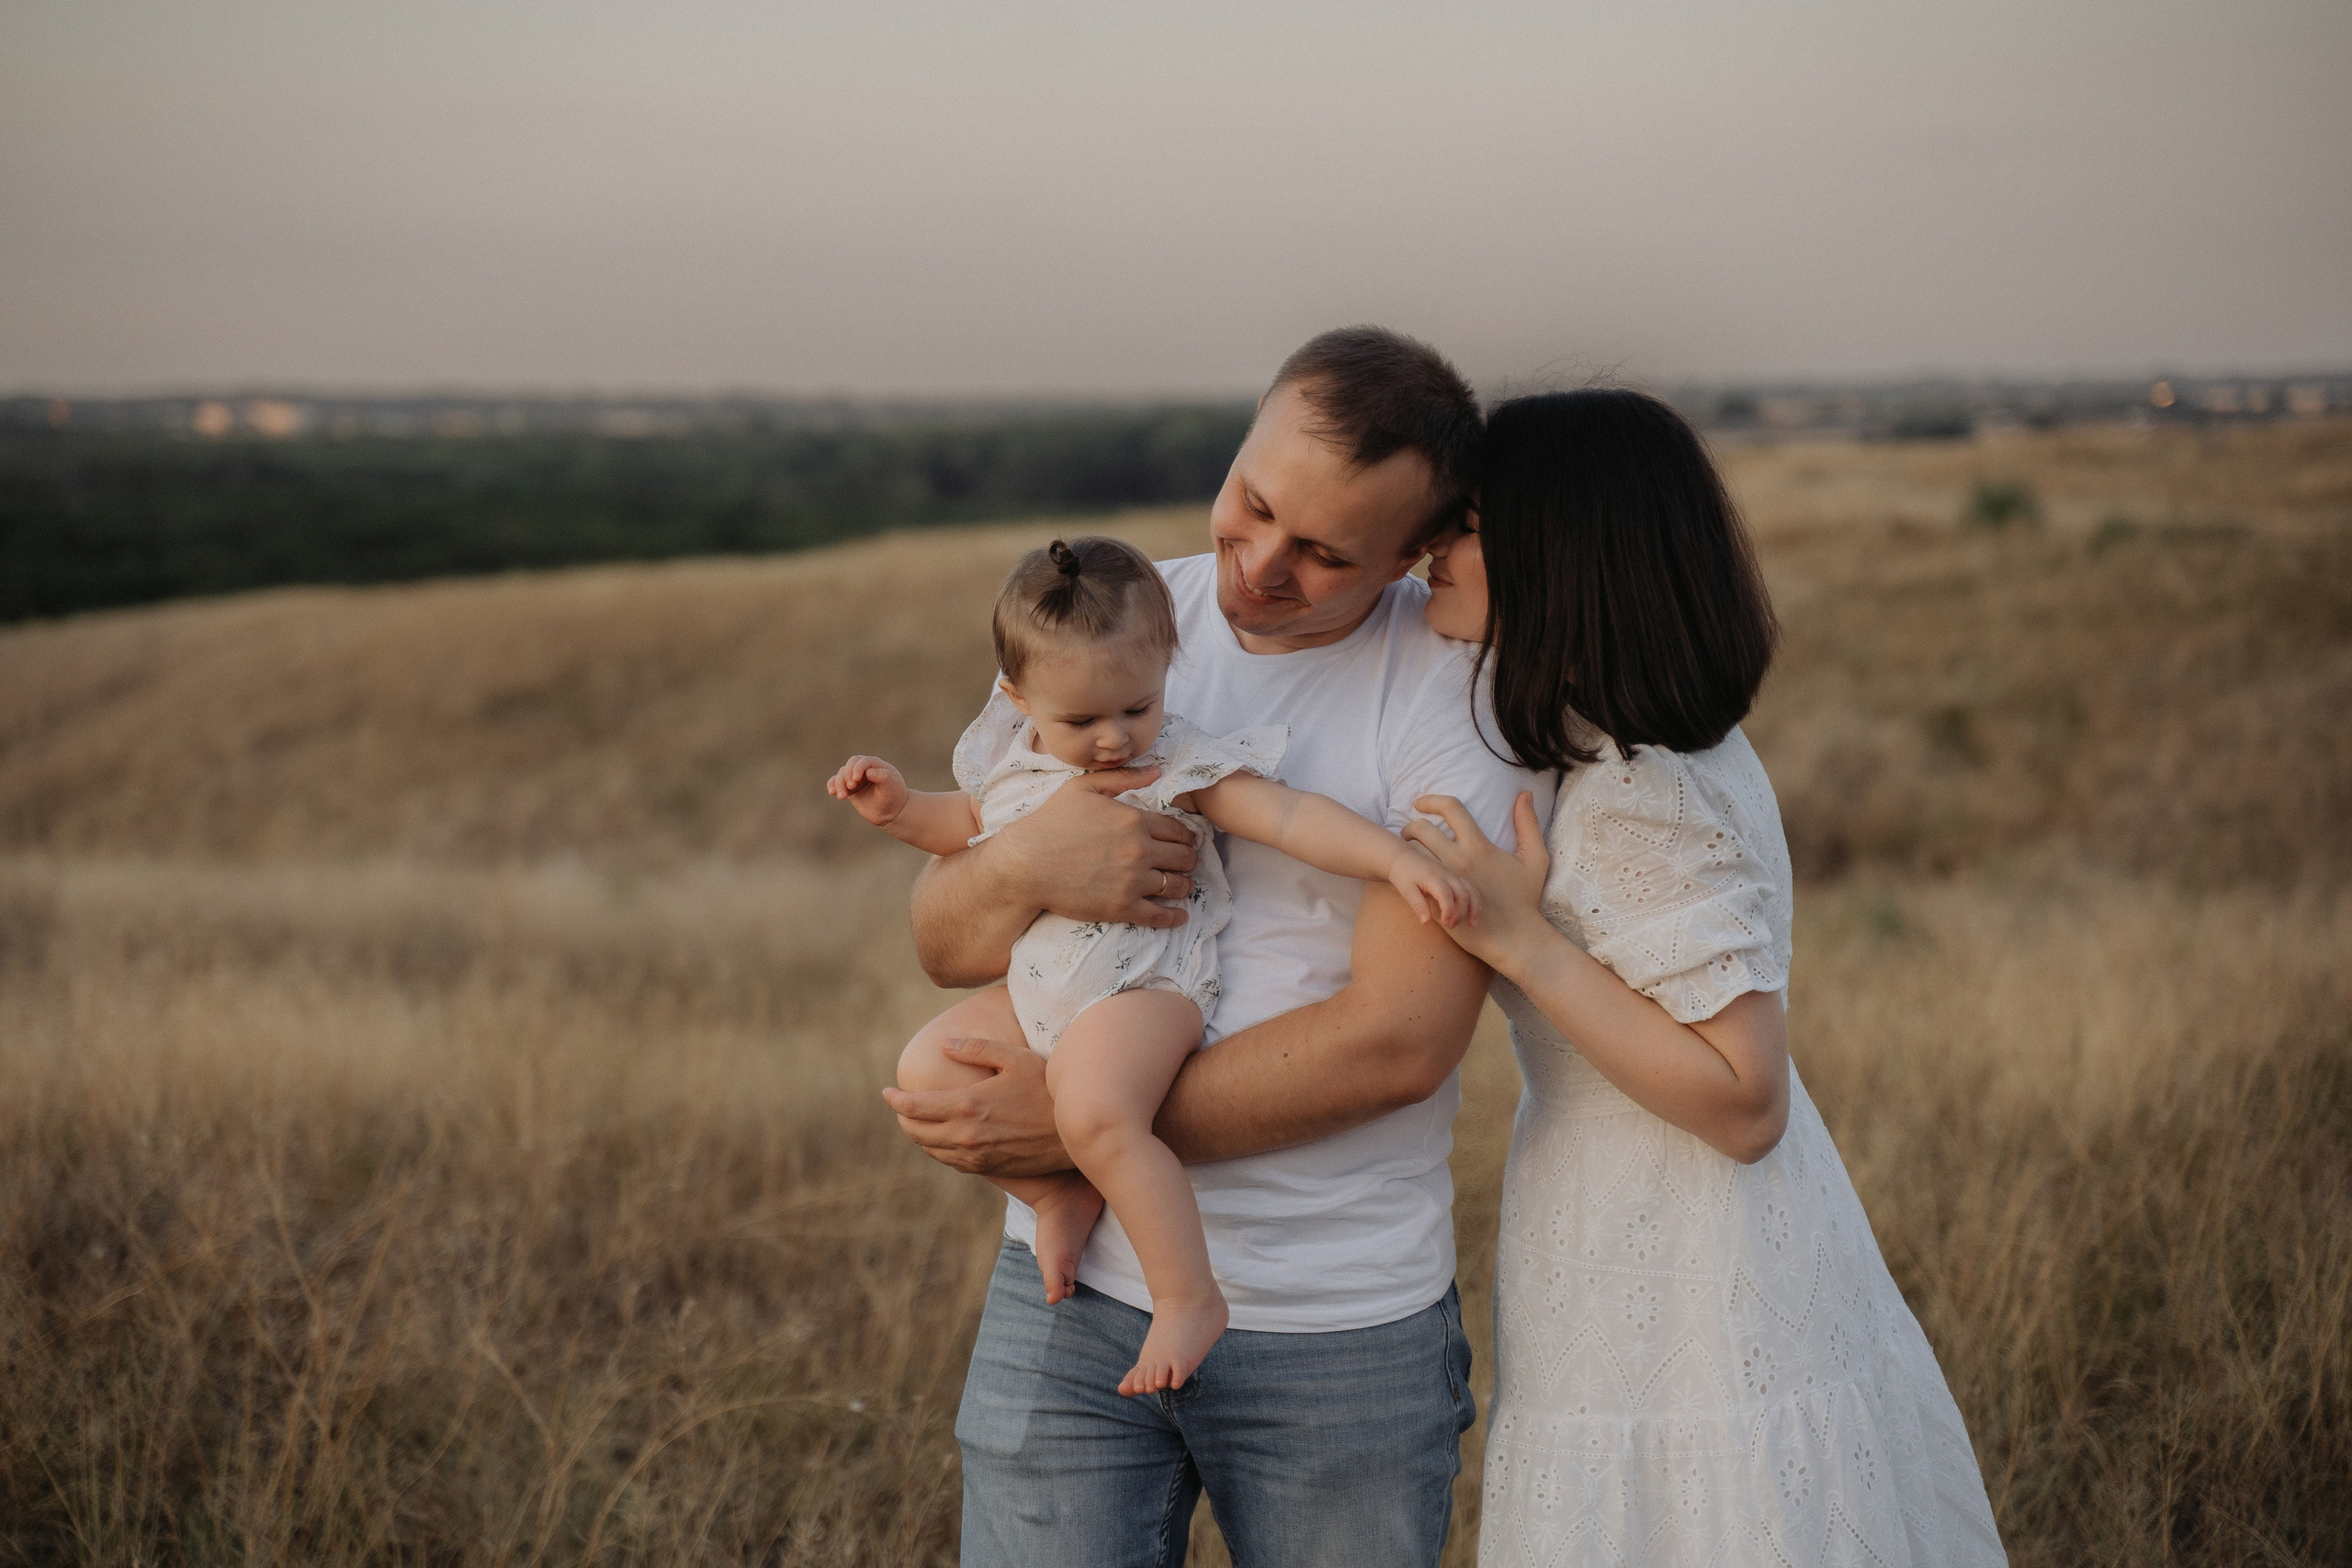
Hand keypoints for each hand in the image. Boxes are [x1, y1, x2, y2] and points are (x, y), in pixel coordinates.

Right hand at [827, 754, 906, 827]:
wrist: (891, 812)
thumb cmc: (894, 796)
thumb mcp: (892, 786)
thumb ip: (883, 777)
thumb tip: (869, 772)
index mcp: (876, 765)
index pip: (864, 761)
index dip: (858, 768)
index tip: (856, 779)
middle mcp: (864, 769)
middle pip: (850, 764)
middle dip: (847, 774)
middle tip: (851, 787)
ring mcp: (856, 778)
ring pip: (842, 774)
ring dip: (839, 783)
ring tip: (842, 797)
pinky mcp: (849, 788)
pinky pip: (836, 783)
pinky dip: (832, 785)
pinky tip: (832, 792)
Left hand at [882, 1036, 1071, 1178]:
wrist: (1075, 1135)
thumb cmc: (1048, 1089)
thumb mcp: (1015, 1058)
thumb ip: (977, 1048)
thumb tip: (944, 1046)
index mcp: (968, 1105)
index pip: (915, 1107)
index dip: (895, 1100)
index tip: (886, 1092)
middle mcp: (966, 1135)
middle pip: (916, 1132)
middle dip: (903, 1119)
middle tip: (900, 1107)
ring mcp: (976, 1156)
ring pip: (932, 1150)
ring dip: (919, 1136)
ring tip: (918, 1122)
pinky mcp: (988, 1168)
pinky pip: (951, 1162)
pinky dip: (939, 1150)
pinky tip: (943, 1139)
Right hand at [993, 766, 1198, 929]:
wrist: (1025, 864)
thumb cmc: (1050, 822)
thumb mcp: (1084, 788)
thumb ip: (1123, 778)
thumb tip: (1157, 771)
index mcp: (1134, 820)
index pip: (1177, 830)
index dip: (1185, 837)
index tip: (1185, 842)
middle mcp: (1140, 850)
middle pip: (1183, 857)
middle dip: (1188, 859)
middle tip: (1186, 863)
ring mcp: (1132, 881)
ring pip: (1176, 885)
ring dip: (1184, 885)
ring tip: (1183, 885)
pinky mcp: (1122, 907)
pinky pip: (1159, 915)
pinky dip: (1174, 916)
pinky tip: (1180, 915)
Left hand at [1388, 843, 1480, 927]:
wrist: (1405, 857)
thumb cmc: (1404, 875)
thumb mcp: (1406, 890)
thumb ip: (1417, 905)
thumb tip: (1426, 922)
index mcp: (1434, 878)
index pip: (1447, 896)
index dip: (1449, 911)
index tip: (1445, 924)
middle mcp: (1448, 875)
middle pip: (1463, 894)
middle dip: (1460, 913)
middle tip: (1450, 926)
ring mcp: (1454, 875)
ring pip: (1471, 891)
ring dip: (1474, 908)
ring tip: (1472, 925)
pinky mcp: (1456, 877)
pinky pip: (1471, 889)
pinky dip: (1475, 901)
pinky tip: (1473, 914)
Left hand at [1402, 791, 1554, 974]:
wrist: (1515, 938)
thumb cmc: (1525, 898)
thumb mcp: (1534, 857)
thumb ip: (1528, 823)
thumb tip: (1525, 794)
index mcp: (1478, 846)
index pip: (1451, 809)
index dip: (1432, 800)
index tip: (1421, 803)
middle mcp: (1458, 860)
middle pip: (1420, 829)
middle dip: (1411, 826)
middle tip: (1410, 832)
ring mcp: (1444, 882)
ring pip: (1412, 854)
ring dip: (1407, 850)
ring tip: (1409, 853)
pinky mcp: (1434, 903)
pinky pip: (1413, 881)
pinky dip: (1410, 875)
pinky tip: (1411, 876)